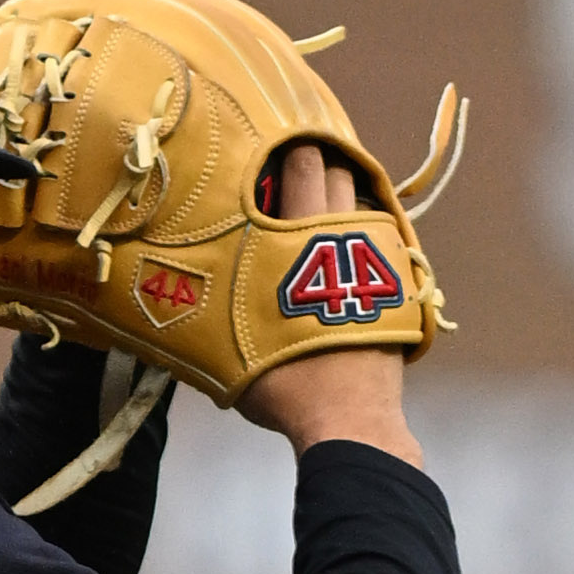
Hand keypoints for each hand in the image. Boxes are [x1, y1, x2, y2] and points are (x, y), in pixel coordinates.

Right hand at [241, 143, 422, 466]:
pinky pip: (383, 239)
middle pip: (336, 172)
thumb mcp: (228, 346)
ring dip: (344, 198)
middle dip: (317, 168)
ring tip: (323, 211)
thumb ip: (210, 310)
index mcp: (299, 233)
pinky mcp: (401, 282)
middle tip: (296, 176)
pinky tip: (350, 251)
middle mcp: (343, 230)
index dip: (284, 156)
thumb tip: (173, 300)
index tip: (269, 159)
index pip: (299, 165)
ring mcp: (378, 254)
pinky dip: (366, 235)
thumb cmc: (284, 382)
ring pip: (364, 201)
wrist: (348, 417)